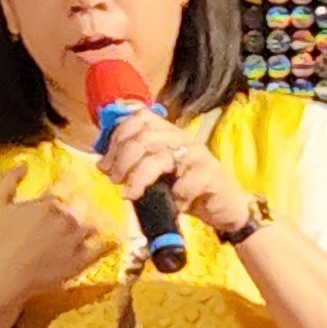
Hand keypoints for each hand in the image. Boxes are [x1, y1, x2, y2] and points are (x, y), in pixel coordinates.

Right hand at [0, 158, 116, 327]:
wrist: (2, 277)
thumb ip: (8, 182)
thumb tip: (24, 165)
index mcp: (48, 204)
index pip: (63, 187)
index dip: (67, 183)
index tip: (71, 180)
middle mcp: (66, 219)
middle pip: (79, 207)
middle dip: (79, 205)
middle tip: (82, 205)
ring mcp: (75, 241)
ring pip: (91, 226)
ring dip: (93, 222)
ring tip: (95, 222)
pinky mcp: (80, 261)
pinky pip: (100, 249)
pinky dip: (107, 243)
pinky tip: (112, 239)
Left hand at [91, 102, 256, 236]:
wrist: (224, 208)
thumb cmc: (186, 190)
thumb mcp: (157, 174)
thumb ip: (134, 164)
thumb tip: (102, 164)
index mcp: (168, 133)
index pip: (139, 119)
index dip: (117, 138)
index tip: (105, 163)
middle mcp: (183, 138)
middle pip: (145, 138)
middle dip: (123, 160)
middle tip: (114, 180)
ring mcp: (198, 156)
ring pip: (160, 158)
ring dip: (139, 178)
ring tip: (130, 194)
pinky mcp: (211, 176)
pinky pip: (186, 183)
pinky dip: (174, 197)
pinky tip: (173, 206)